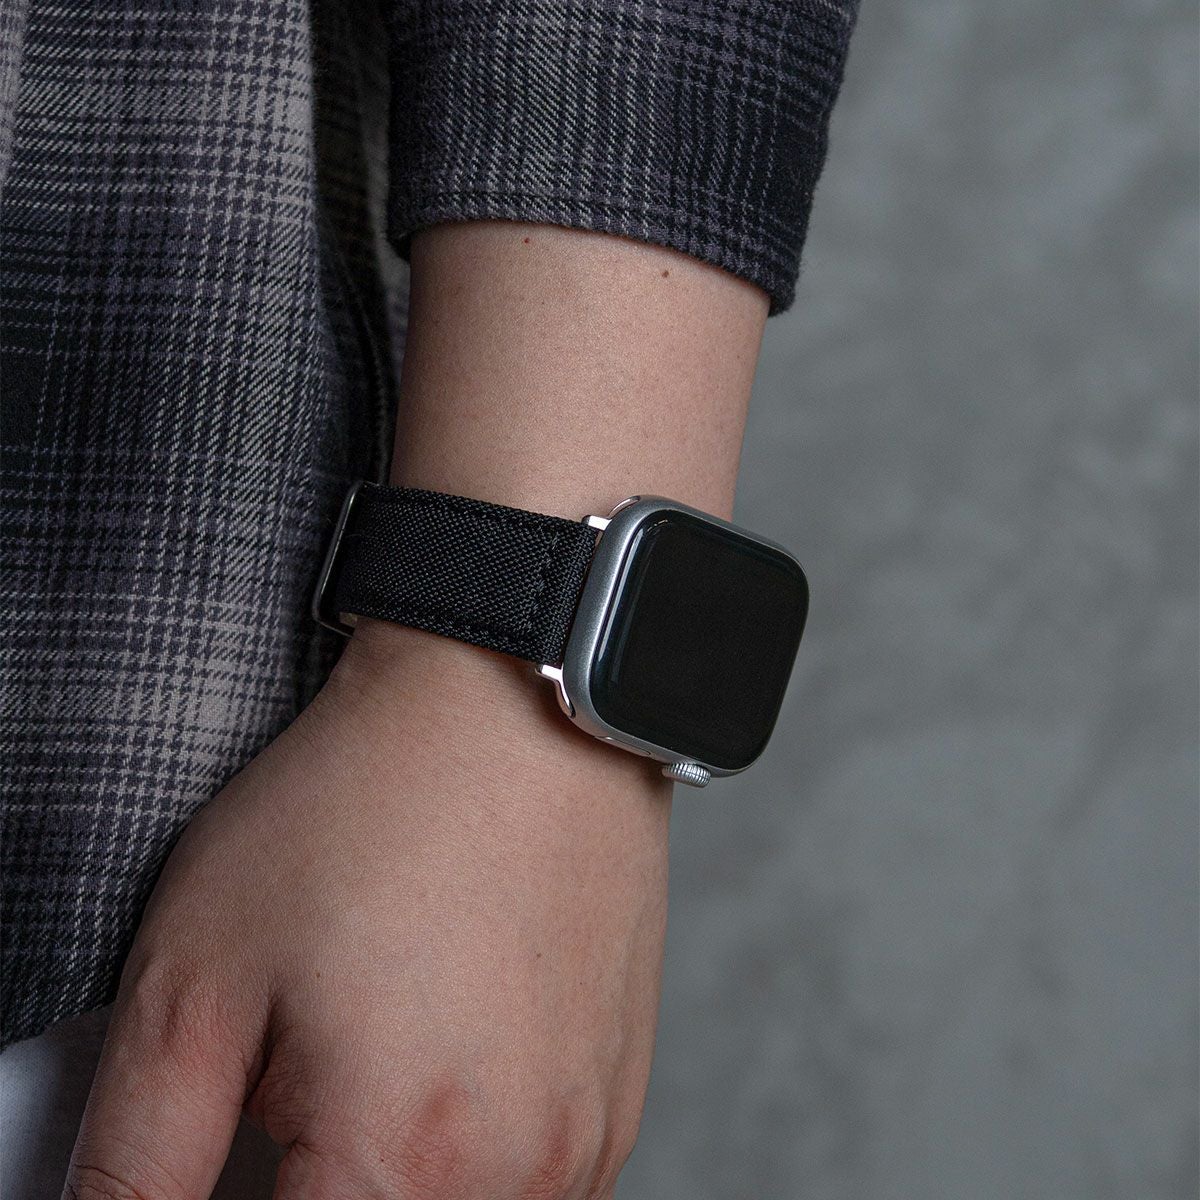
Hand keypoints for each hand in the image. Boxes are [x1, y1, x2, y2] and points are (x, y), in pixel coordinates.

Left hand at [64, 620, 671, 1198]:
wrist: (511, 705)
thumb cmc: (369, 806)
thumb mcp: (197, 977)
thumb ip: (135, 1162)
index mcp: (403, 1170)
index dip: (231, 1192)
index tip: (234, 1128)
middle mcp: (521, 1181)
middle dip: (307, 1179)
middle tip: (289, 1080)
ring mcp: (585, 1141)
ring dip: (389, 1176)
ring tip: (372, 1047)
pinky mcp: (615, 1097)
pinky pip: (525, 1184)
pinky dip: (462, 1155)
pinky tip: (441, 1045)